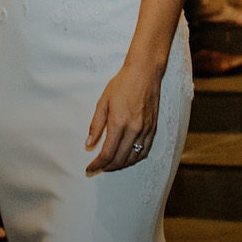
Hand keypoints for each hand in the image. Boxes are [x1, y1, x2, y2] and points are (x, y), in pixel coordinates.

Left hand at [85, 60, 162, 174]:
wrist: (144, 73)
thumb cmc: (122, 84)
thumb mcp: (103, 102)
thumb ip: (96, 125)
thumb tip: (88, 144)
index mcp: (119, 123)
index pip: (107, 153)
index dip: (97, 164)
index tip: (90, 168)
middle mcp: (134, 129)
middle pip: (120, 159)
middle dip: (107, 167)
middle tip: (98, 167)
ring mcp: (146, 130)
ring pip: (133, 158)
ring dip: (120, 165)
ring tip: (110, 165)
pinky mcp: (153, 129)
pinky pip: (144, 151)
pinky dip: (135, 159)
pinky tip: (127, 158)